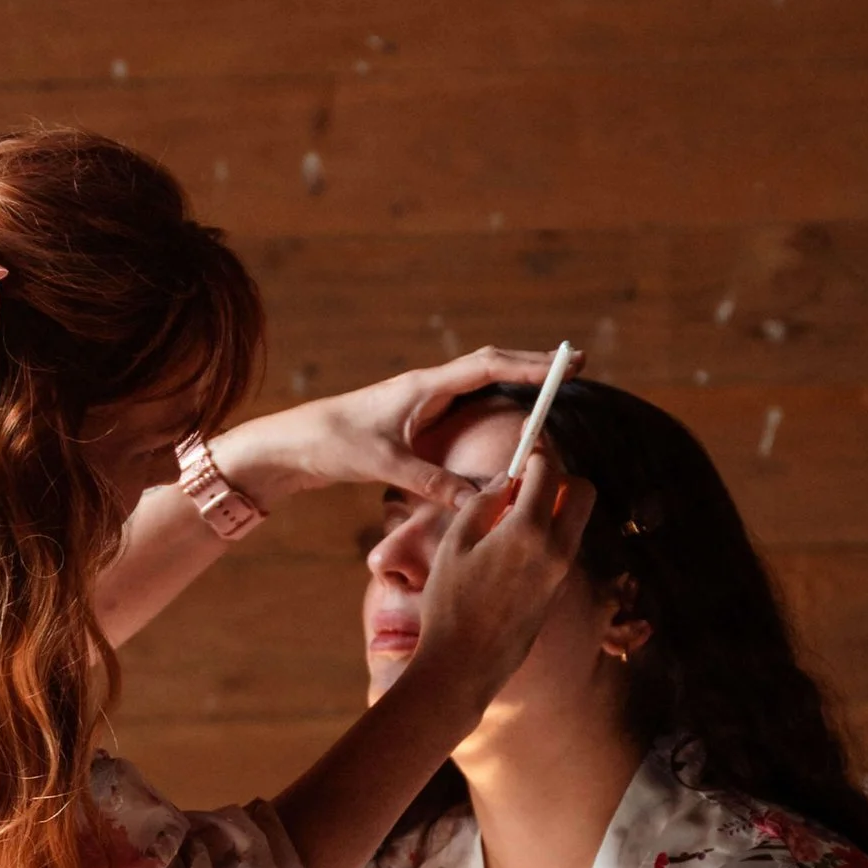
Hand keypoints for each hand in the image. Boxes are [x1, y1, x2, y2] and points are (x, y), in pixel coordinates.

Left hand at [215, 350, 580, 509]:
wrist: (294, 444)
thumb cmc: (334, 444)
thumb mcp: (385, 465)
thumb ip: (432, 482)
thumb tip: (478, 501)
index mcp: (424, 386)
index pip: (488, 366)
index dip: (529, 366)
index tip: (565, 365)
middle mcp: (427, 387)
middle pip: (490, 366)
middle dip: (532, 367)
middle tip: (573, 369)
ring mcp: (422, 400)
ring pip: (478, 383)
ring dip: (514, 382)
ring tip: (553, 388)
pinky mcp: (415, 418)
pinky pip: (464, 404)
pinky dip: (492, 404)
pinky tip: (508, 419)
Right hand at [390, 444, 593, 711]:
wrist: (465, 664)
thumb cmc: (450, 603)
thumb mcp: (455, 544)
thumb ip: (484, 503)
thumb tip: (506, 481)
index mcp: (528, 531)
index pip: (549, 471)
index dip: (538, 450)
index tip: (528, 438)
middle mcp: (556, 549)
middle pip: (582, 491)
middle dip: (560, 475)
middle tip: (528, 476)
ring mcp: (563, 571)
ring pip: (577, 519)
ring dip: (555, 503)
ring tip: (512, 510)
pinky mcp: (560, 589)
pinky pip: (565, 544)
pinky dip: (549, 530)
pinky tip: (514, 540)